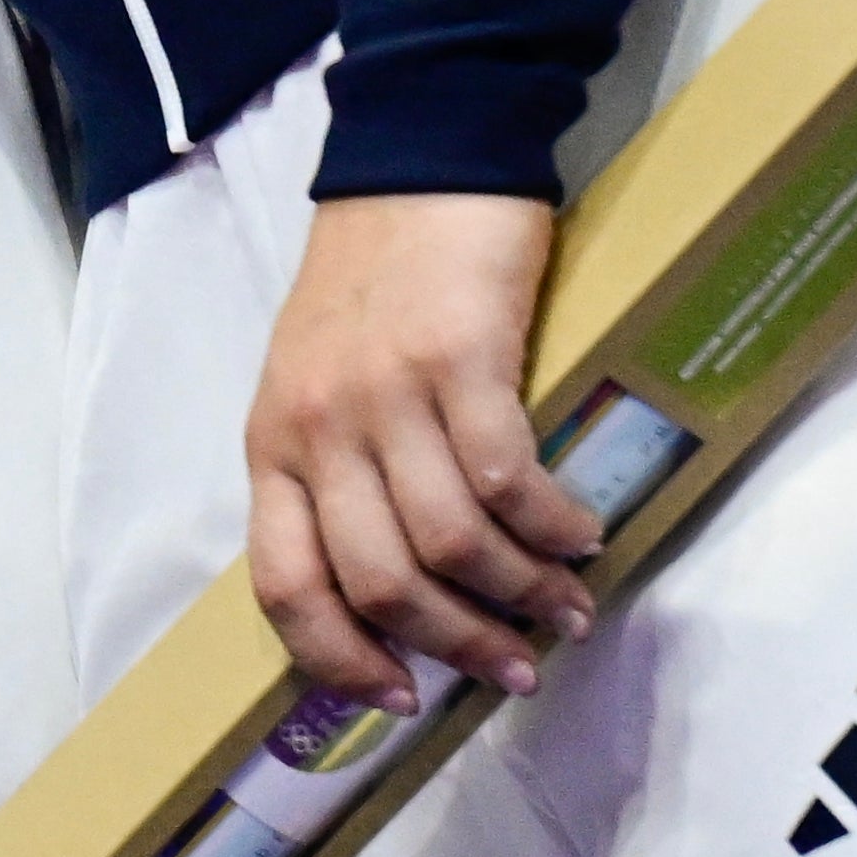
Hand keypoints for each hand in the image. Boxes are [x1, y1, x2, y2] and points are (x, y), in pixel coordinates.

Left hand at [242, 191, 602, 708]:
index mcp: (275, 444)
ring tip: (565, 609)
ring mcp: (386, 394)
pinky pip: (507, 479)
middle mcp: (319, 429)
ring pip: (452, 544)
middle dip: (457, 644)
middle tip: (516, 669)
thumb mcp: (315, 381)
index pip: (286, 585)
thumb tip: (397, 586)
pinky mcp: (459, 359)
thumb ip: (339, 472)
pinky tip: (581, 533)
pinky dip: (550, 525)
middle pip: (381, 582)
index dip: (341, 658)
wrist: (417, 158)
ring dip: (520, 594)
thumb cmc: (371, 280)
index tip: (401, 697)